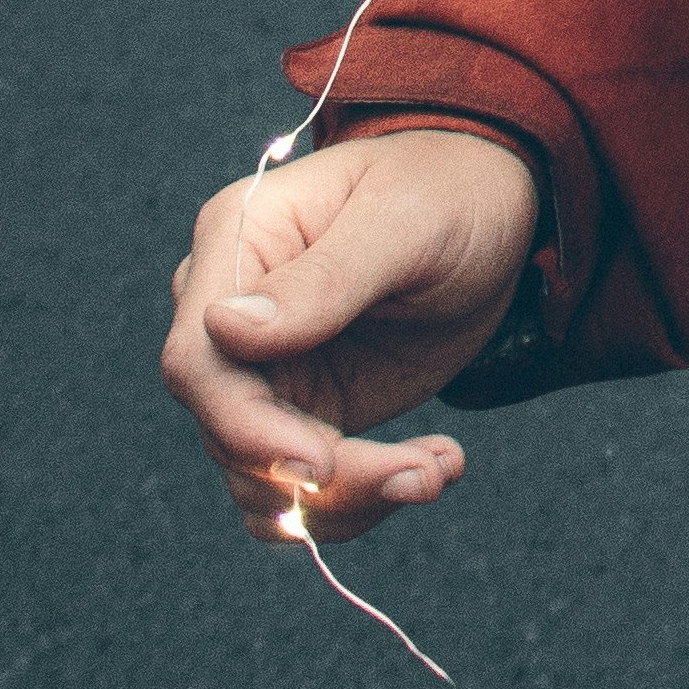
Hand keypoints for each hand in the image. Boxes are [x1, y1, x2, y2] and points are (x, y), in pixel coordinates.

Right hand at [161, 126, 538, 546]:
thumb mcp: (404, 222)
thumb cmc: (444, 188)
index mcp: (236, 241)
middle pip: (229, 435)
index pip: (198, 362)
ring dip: (349, 499)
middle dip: (322, 477)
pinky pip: (301, 487)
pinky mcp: (304, 410)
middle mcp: (230, 314)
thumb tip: (222, 328)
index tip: (322, 463)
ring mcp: (264, 369)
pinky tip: (434, 466)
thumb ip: (321, 279)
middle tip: (421, 475)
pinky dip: (361, 500)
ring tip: (436, 470)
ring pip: (263, 479)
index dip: (248, 429)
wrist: (490, 205)